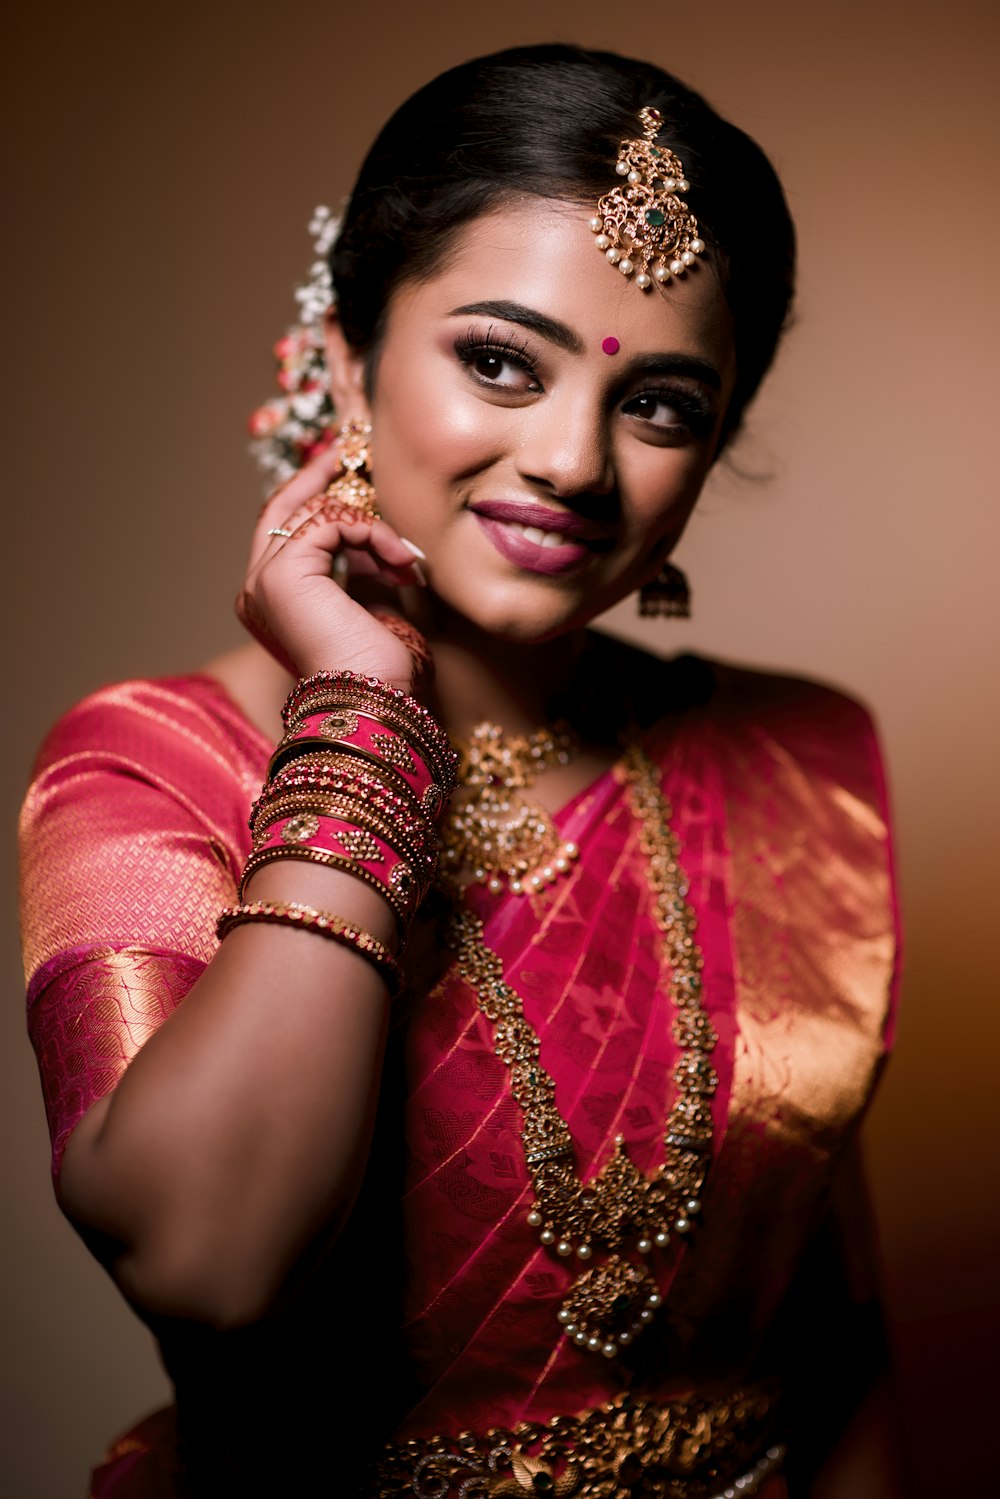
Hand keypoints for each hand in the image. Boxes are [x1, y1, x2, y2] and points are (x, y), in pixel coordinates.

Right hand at [237, 445, 426, 690]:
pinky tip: (400, 562)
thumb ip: (363, 569)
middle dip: (317, 476)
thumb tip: (375, 537)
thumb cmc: (380, 672)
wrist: (374, 701)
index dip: (314, 496)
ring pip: (316, 514)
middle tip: (349, 449)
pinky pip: (331, 521)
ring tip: (405, 560)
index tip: (347, 470)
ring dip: (371, 529)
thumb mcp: (373, 607)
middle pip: (281, 509)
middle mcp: (256, 588)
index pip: (286, 531)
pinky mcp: (282, 572)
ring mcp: (263, 579)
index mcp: (272, 601)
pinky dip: (373, 533)